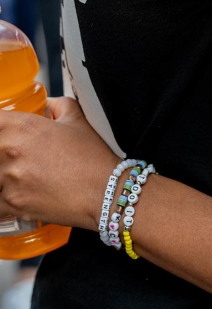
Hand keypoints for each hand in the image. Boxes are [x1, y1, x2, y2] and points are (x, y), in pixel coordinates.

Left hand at [0, 97, 116, 230]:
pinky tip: (16, 196)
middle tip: (19, 159)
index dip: (0, 126)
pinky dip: (4, 199)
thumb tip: (48, 105)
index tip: (6, 133)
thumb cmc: (92, 158)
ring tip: (20, 177)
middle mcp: (11, 150)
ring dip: (2, 175)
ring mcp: (9, 178)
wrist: (105, 192)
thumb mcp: (77, 120)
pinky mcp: (11, 204)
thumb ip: (58, 106)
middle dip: (3, 154)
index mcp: (23, 126)